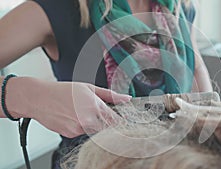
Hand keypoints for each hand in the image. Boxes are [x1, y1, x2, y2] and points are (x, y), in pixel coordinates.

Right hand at [6, 77, 130, 137]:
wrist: (39, 98)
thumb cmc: (62, 90)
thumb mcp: (88, 88)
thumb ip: (110, 95)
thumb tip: (126, 98)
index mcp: (95, 106)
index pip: (116, 120)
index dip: (120, 120)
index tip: (122, 119)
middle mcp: (88, 119)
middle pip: (106, 127)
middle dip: (105, 121)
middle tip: (96, 111)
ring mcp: (79, 128)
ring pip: (94, 130)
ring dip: (92, 123)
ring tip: (80, 111)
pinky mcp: (71, 134)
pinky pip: (82, 132)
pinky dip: (81, 126)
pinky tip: (72, 116)